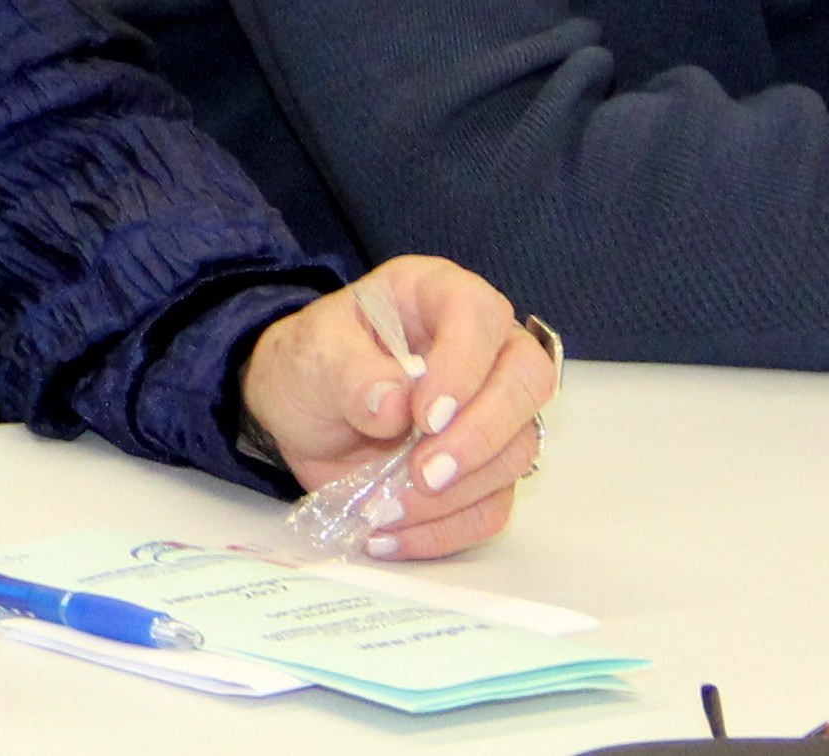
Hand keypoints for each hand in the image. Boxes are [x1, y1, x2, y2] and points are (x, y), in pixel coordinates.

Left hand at [237, 258, 554, 558]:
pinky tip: (392, 533)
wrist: (301, 411)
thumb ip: (349, 373)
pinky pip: (492, 506)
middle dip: (480, 436)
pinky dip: (446, 529)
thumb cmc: (312, 362)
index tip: (425, 416)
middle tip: (424, 474)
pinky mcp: (485, 468)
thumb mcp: (311, 355)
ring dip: (458, 492)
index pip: (479, 314)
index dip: (464, 366)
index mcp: (438, 295)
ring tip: (386, 507)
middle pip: (527, 381)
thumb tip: (393, 405)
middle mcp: (483, 347)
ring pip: (517, 451)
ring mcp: (493, 410)